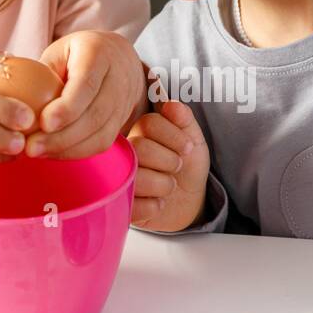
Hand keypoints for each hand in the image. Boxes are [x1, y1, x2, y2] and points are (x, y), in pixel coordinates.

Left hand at [26, 30, 147, 159]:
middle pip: (95, 114)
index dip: (67, 107)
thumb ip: (43, 73)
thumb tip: (19, 104)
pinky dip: (75, 152)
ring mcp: (123, 104)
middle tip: (31, 147)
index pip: (87, 85)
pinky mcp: (121, 124)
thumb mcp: (59, 52)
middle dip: (62, 137)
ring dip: (66, 149)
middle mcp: (118, 80)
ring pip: (100, 134)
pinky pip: (101, 144)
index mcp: (99, 55)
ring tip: (37, 152)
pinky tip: (52, 153)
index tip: (44, 123)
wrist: (119, 60)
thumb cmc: (78, 54)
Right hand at [127, 101, 209, 230]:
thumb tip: (172, 105)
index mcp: (140, 132)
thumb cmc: (186, 166)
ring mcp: (119, 179)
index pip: (149, 123)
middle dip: (169, 161)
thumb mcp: (192, 140)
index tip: (188, 148)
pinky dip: (153, 206)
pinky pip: (132, 206)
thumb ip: (184, 120)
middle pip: (140, 149)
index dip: (173, 136)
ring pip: (135, 178)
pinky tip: (159, 203)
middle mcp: (124, 153)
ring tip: (169, 186)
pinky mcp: (120, 205)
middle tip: (177, 167)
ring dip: (163, 185)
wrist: (188, 200)